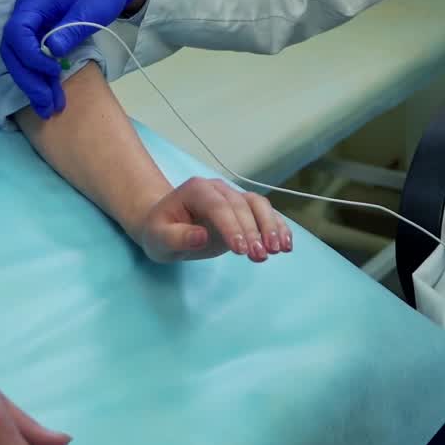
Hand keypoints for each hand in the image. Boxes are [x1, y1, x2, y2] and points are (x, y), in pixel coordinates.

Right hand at [1, 0, 143, 117]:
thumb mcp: (92, 7)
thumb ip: (70, 30)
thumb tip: (50, 53)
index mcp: (34, 2)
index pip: (16, 34)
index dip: (30, 57)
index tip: (53, 72)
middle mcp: (26, 13)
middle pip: (14, 52)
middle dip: (30, 81)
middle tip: (49, 106)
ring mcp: (32, 23)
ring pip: (21, 58)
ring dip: (34, 83)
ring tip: (51, 108)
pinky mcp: (42, 32)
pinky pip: (32, 57)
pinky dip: (40, 75)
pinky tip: (51, 92)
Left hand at [132, 178, 293, 264]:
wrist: (165, 222)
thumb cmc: (160, 230)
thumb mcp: (158, 238)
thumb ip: (177, 237)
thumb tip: (201, 237)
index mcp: (197, 190)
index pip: (218, 206)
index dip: (232, 226)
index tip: (241, 249)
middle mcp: (219, 189)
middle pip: (242, 205)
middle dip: (254, 231)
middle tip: (261, 256)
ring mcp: (233, 197)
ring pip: (258, 205)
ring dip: (271, 226)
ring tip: (279, 249)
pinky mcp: (243, 211)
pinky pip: (264, 213)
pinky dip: (277, 226)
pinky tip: (285, 244)